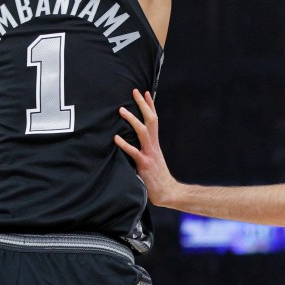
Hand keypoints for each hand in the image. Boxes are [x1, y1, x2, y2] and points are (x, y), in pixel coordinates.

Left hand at [114, 89, 175, 206]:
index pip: (154, 119)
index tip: (145, 93)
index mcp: (155, 143)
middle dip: (143, 105)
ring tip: (121, 110)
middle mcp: (153, 145)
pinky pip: (134, 152)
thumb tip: (135, 143)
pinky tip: (116, 138)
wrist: (168, 192)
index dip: (150, 105)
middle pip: (150, 120)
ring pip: (142, 131)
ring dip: (132, 119)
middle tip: (134, 91)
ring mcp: (149, 154)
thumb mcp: (153, 159)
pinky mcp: (144, 164)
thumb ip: (146, 150)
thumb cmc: (158, 178)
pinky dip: (125, 144)